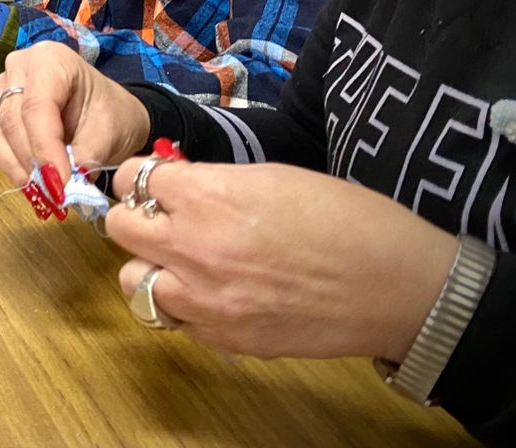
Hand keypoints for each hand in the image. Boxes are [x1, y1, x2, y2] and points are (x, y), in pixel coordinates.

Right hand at [0, 41, 151, 188]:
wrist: (108, 112)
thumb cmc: (111, 114)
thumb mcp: (108, 133)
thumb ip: (83, 157)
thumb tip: (63, 186)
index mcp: (51, 60)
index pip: (37, 107)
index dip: (44, 148)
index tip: (58, 185)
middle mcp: (19, 66)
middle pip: (13, 118)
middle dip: (31, 161)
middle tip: (52, 196)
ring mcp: (3, 85)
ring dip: (16, 165)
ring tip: (40, 194)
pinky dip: (9, 162)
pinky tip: (28, 183)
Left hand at [106, 159, 456, 361]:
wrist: (396, 286)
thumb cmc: (345, 219)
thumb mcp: (271, 176)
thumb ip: (213, 182)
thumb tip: (176, 185)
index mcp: (206, 196)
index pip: (133, 179)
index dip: (144, 179)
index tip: (156, 184)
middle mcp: (193, 247)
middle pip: (119, 227)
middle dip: (136, 218)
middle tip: (163, 219)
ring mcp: (205, 300)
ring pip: (134, 282)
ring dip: (151, 268)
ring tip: (183, 263)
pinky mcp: (224, 339)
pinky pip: (175, 320)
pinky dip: (183, 306)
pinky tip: (214, 294)